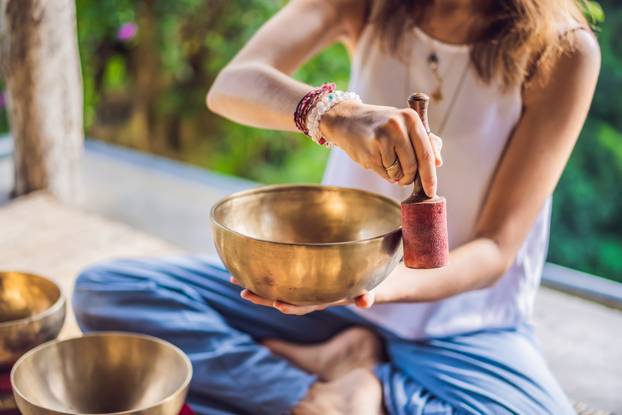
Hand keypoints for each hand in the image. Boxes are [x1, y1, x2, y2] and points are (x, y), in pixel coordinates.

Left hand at [230, 277, 374, 315]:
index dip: (292, 307)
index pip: (305, 305)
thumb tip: (366, 303)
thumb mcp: (367, 288)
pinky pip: (276, 274)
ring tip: (233, 280)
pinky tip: (243, 263)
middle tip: (244, 293)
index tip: (278, 306)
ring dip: (255, 286)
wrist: (359, 281)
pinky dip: (260, 271)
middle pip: (283, 298)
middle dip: (263, 298)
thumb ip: (367, 294)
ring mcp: (301, 285)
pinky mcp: (296, 274)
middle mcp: (308, 294)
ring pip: (275, 288)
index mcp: (322, 298)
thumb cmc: (363, 282)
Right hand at [321, 100, 442, 195]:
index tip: (431, 191)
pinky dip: (383, 173)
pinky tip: (376, 159)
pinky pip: (384, 174)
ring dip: (396, 175)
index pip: (426, 153)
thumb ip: (424, 141)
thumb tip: (438, 163)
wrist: (347, 119)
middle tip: (405, 179)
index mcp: (411, 119)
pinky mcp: (370, 152)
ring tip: (387, 161)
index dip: (430, 176)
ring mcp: (383, 139)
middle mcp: (398, 126)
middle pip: (413, 166)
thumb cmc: (380, 124)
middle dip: (410, 178)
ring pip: (399, 172)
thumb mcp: (403, 124)